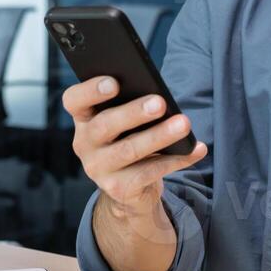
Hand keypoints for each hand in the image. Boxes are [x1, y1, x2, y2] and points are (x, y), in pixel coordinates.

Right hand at [63, 76, 207, 217]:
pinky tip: (195, 149)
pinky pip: (149, 172)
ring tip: (183, 124)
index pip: (74, 100)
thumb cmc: (130, 138)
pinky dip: (176, 160)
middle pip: (104, 125)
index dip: (90, 90)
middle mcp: (84, 143)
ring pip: (129, 150)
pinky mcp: (118, 188)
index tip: (114, 82)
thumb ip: (132, 105)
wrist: (130, 187)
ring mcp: (98, 168)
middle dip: (133, 112)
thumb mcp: (125, 121)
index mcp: (84, 118)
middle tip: (160, 103)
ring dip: (159, 136)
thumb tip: (161, 98)